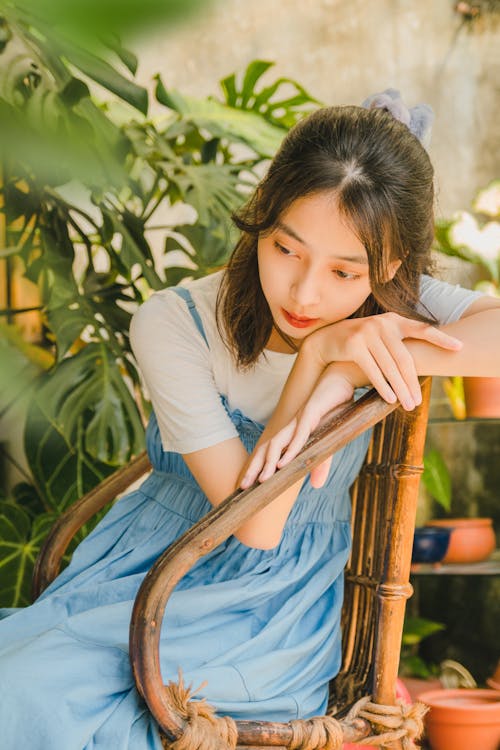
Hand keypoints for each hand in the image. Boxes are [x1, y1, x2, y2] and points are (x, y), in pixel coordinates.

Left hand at [240, 367, 354, 489]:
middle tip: (242, 487)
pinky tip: (284, 463)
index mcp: (292, 433)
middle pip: (267, 450)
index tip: (246, 484)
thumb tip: (316, 485)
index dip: (258, 467)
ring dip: (269, 463)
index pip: (270, 453)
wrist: (342, 379)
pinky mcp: (311, 414)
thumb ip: (321, 463)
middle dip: (254, 468)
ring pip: (278, 444)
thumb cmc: (334, 409)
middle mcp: (291, 427)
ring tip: (262, 480)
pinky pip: (299, 435)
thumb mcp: (328, 442)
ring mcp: (299, 420)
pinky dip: (291, 450)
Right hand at [309, 313, 462, 409]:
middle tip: (417, 402)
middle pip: (404, 358)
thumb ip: (399, 342)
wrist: (327, 339)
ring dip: (400, 389)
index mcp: (394, 321)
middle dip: (412, 383)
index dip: (441, 339)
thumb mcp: (380, 336)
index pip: (422, 329)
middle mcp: (382, 324)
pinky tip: (390, 398)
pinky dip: (382, 386)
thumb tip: (425, 361)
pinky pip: (373, 370)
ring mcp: (367, 333)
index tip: (459, 347)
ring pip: (390, 367)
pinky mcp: (354, 345)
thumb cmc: (360, 341)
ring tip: (408, 404)